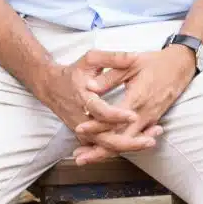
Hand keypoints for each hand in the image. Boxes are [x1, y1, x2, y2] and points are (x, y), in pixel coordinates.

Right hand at [34, 51, 158, 163]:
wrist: (51, 87)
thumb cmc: (74, 72)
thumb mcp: (91, 59)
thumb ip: (112, 58)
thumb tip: (133, 56)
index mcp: (83, 98)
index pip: (100, 112)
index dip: (116, 116)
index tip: (133, 115)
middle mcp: (82, 119)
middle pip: (104, 138)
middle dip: (127, 142)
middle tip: (150, 140)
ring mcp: (83, 130)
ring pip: (106, 146)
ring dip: (129, 147)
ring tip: (151, 141)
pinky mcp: (85, 136)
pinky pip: (104, 146)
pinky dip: (122, 147)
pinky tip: (141, 142)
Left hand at [71, 46, 194, 164]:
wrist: (181, 66)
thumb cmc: (155, 63)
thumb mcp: (132, 62)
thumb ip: (110, 76)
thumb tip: (89, 86)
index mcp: (138, 97)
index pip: (115, 118)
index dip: (97, 125)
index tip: (79, 128)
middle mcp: (144, 113)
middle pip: (121, 139)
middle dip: (100, 150)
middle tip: (79, 159)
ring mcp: (149, 120)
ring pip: (127, 142)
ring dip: (106, 152)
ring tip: (86, 159)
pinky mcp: (151, 122)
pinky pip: (134, 139)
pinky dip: (119, 147)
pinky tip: (104, 152)